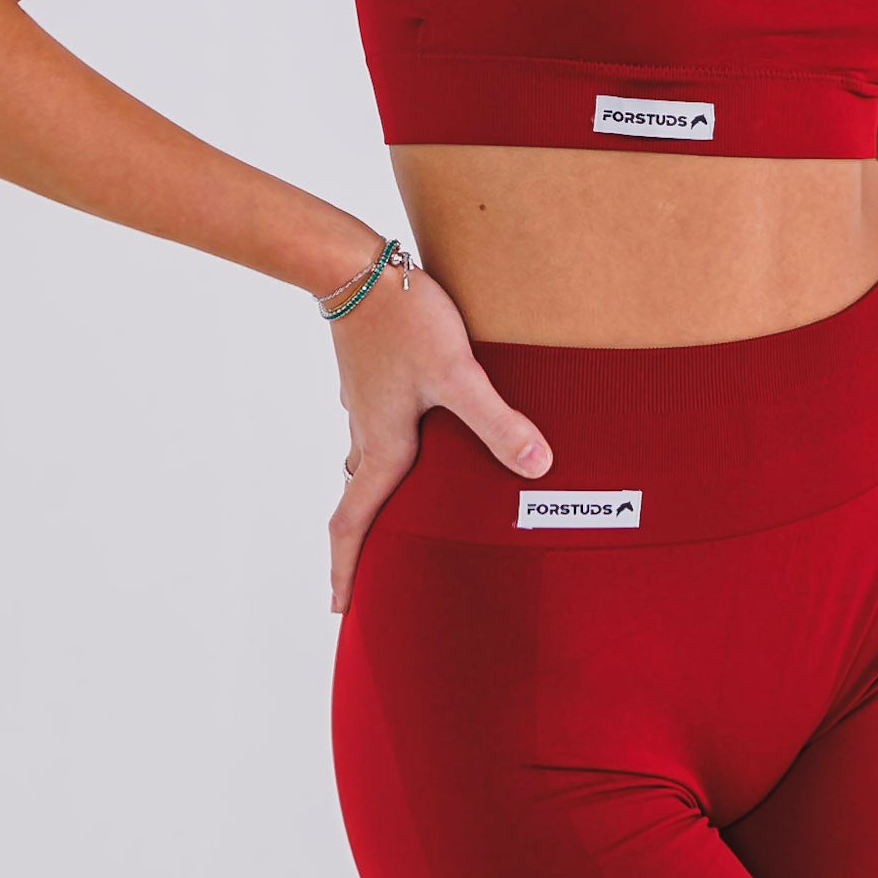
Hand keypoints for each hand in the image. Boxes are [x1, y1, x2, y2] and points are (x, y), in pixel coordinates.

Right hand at [325, 259, 552, 613]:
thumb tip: (538, 467)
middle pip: (360, 502)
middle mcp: (368, 433)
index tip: (339, 609)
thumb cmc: (404, 320)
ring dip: (376, 498)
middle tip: (369, 578)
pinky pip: (377, 432)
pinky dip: (388, 455)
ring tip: (396, 518)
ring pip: (368, 466)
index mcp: (384, 446)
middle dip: (363, 544)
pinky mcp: (373, 379)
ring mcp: (366, 405)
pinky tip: (414, 444)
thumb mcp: (458, 372)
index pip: (354, 523)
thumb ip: (498, 422)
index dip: (346, 569)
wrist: (355, 267)